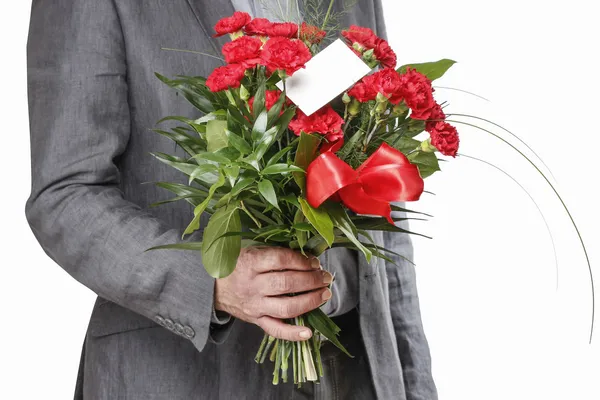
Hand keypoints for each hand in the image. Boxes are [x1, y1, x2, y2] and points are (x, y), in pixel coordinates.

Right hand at [214, 246, 332, 340]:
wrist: (214, 287)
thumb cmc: (237, 265)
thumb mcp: (251, 250)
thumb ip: (275, 252)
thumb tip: (307, 255)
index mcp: (250, 263)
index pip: (280, 260)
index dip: (301, 261)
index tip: (314, 261)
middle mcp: (253, 285)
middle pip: (287, 284)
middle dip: (312, 280)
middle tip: (326, 277)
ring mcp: (255, 305)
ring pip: (286, 307)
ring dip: (310, 301)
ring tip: (324, 294)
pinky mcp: (256, 320)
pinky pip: (275, 330)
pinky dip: (293, 334)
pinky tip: (308, 332)